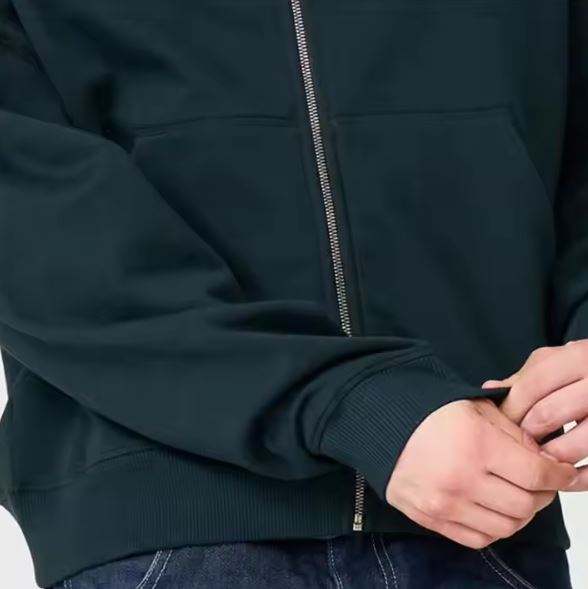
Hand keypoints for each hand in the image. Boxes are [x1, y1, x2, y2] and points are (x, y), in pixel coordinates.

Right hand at [386, 398, 576, 548]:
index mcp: (476, 444)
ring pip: (506, 527)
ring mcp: (444, 503)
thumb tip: (545, 459)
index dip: (559, 476)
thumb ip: (514, 433)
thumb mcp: (475, 408)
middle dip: (542, 494)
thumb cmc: (428, 411)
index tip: (563, 472)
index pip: (537, 474)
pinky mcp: (430, 518)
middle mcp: (461, 479)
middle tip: (539, 482)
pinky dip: (494, 528)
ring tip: (515, 495)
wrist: (380, 424)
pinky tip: (490, 508)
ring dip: (520, 513)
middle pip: (526, 505)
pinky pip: (478, 538)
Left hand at [483, 340, 587, 489]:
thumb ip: (525, 378)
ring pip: (574, 445)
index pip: (532, 386)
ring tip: (537, 462)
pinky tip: (564, 478)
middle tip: (515, 446)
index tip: (501, 424)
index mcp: (579, 358)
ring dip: (550, 458)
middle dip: (526, 435)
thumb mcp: (558, 363)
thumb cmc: (586, 371)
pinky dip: (579, 479)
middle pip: (548, 415)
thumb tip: (489, 391)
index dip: (511, 408)